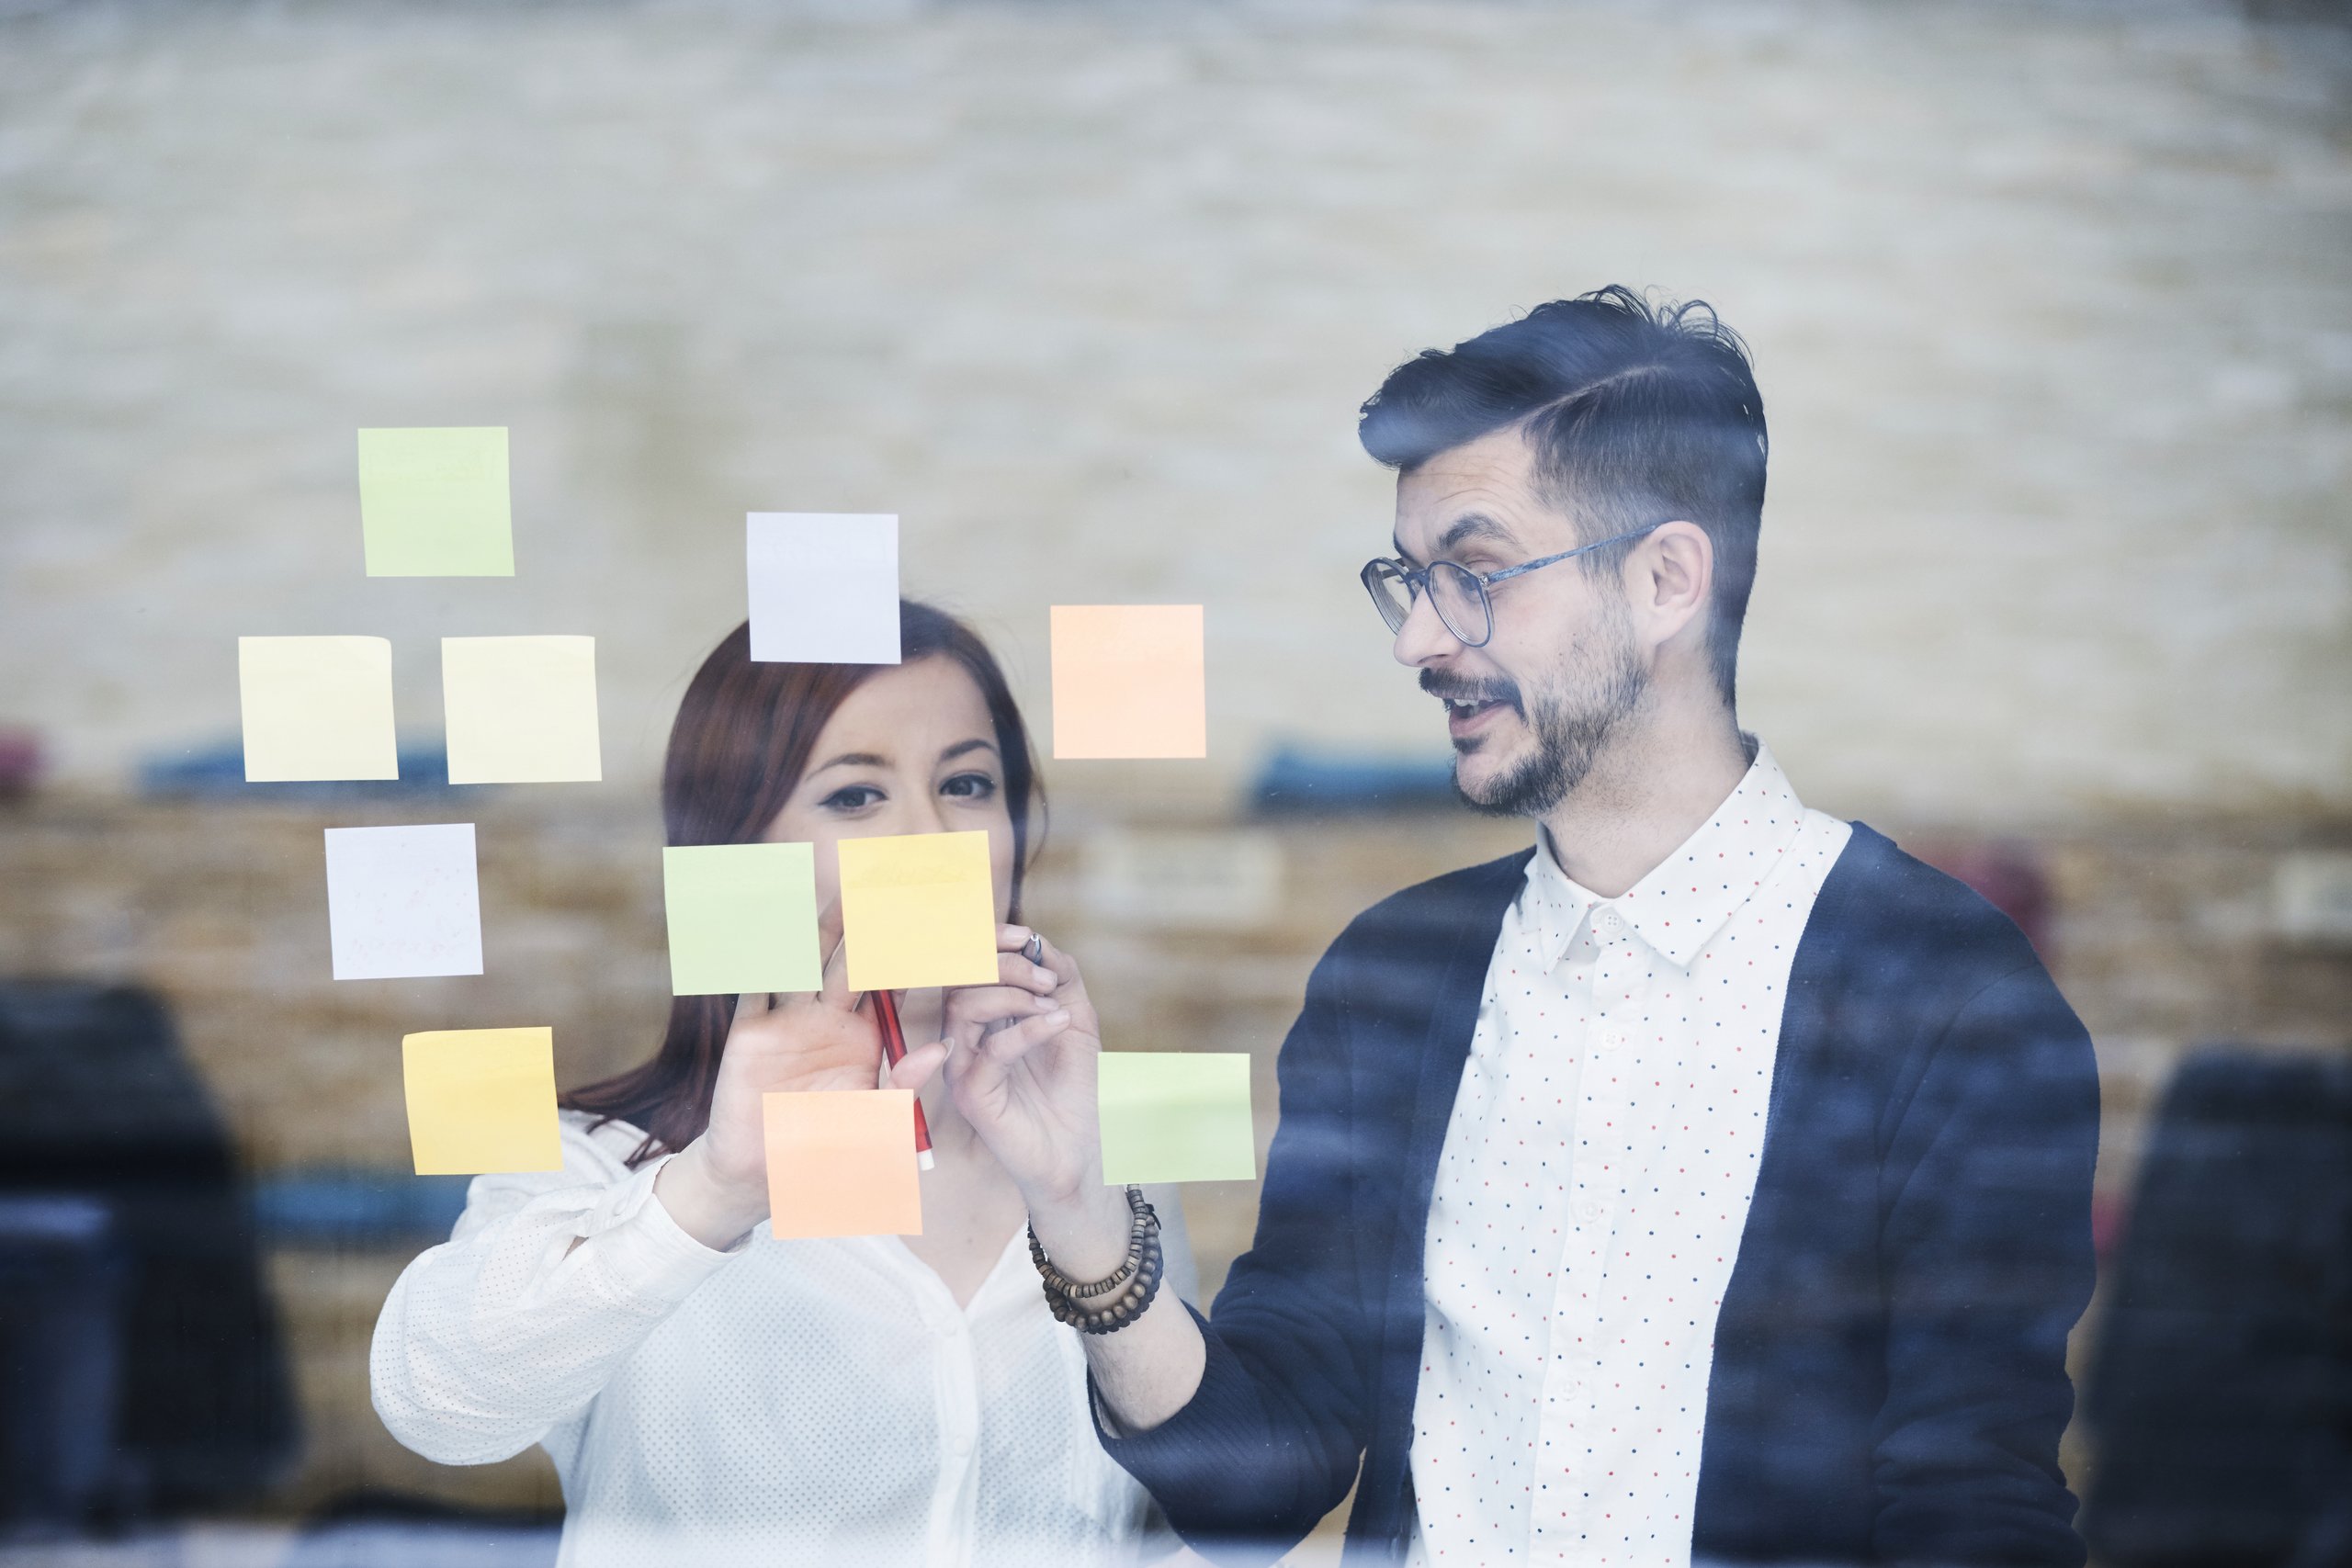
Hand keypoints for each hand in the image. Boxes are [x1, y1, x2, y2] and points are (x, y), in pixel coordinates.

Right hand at [657, 921, 930, 1248]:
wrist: (766, 1178)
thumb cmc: (827, 1153)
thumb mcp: (874, 1123)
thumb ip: (904, 1085)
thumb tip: (941, 1049)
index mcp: (863, 1034)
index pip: (890, 979)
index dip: (908, 946)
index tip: (930, 912)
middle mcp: (826, 1018)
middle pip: (849, 958)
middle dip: (866, 922)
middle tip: (885, 881)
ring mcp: (787, 1021)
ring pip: (804, 962)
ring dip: (818, 929)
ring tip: (837, 894)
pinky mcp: (749, 1034)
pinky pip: (754, 989)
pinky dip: (760, 959)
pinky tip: (770, 930)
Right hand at [895, 926, 1131, 1273]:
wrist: (1081, 1150)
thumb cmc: (1072, 1087)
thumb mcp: (1074, 1019)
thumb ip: (1060, 977)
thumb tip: (1037, 941)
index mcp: (982, 1018)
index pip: (966, 968)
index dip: (988, 944)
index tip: (1025, 936)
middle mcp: (964, 1039)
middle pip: (960, 980)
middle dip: (1005, 966)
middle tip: (1047, 979)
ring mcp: (963, 1067)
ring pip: (964, 1008)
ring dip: (1013, 994)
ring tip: (1053, 1006)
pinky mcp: (973, 1095)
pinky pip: (989, 1050)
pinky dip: (1026, 1028)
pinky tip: (1057, 1023)